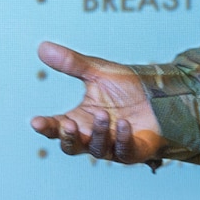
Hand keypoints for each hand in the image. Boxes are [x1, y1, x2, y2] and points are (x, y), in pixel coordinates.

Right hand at [29, 42, 166, 162]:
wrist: (163, 93)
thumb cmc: (128, 86)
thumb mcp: (98, 71)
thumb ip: (71, 63)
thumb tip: (42, 47)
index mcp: (80, 119)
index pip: (57, 127)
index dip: (46, 127)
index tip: (36, 122)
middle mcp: (93, 136)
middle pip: (71, 146)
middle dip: (68, 137)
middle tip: (68, 124)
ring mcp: (113, 146)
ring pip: (97, 150)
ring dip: (98, 133)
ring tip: (102, 114)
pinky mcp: (134, 151)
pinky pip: (124, 152)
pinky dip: (122, 139)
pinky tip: (123, 124)